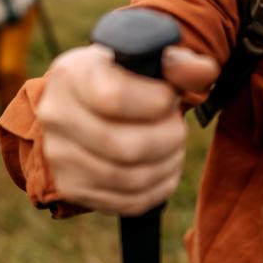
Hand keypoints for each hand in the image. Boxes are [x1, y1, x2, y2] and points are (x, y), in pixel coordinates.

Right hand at [36, 43, 219, 215]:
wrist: (84, 106)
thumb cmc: (125, 79)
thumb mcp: (147, 61)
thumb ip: (180, 64)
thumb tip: (205, 71)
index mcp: (73, 74)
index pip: (114, 98)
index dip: (156, 102)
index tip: (169, 98)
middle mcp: (57, 115)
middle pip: (125, 146)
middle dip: (168, 138)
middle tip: (177, 127)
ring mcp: (60, 155)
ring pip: (129, 178)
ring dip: (167, 164)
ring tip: (174, 146)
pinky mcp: (72, 187)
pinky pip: (127, 201)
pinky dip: (158, 188)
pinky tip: (164, 168)